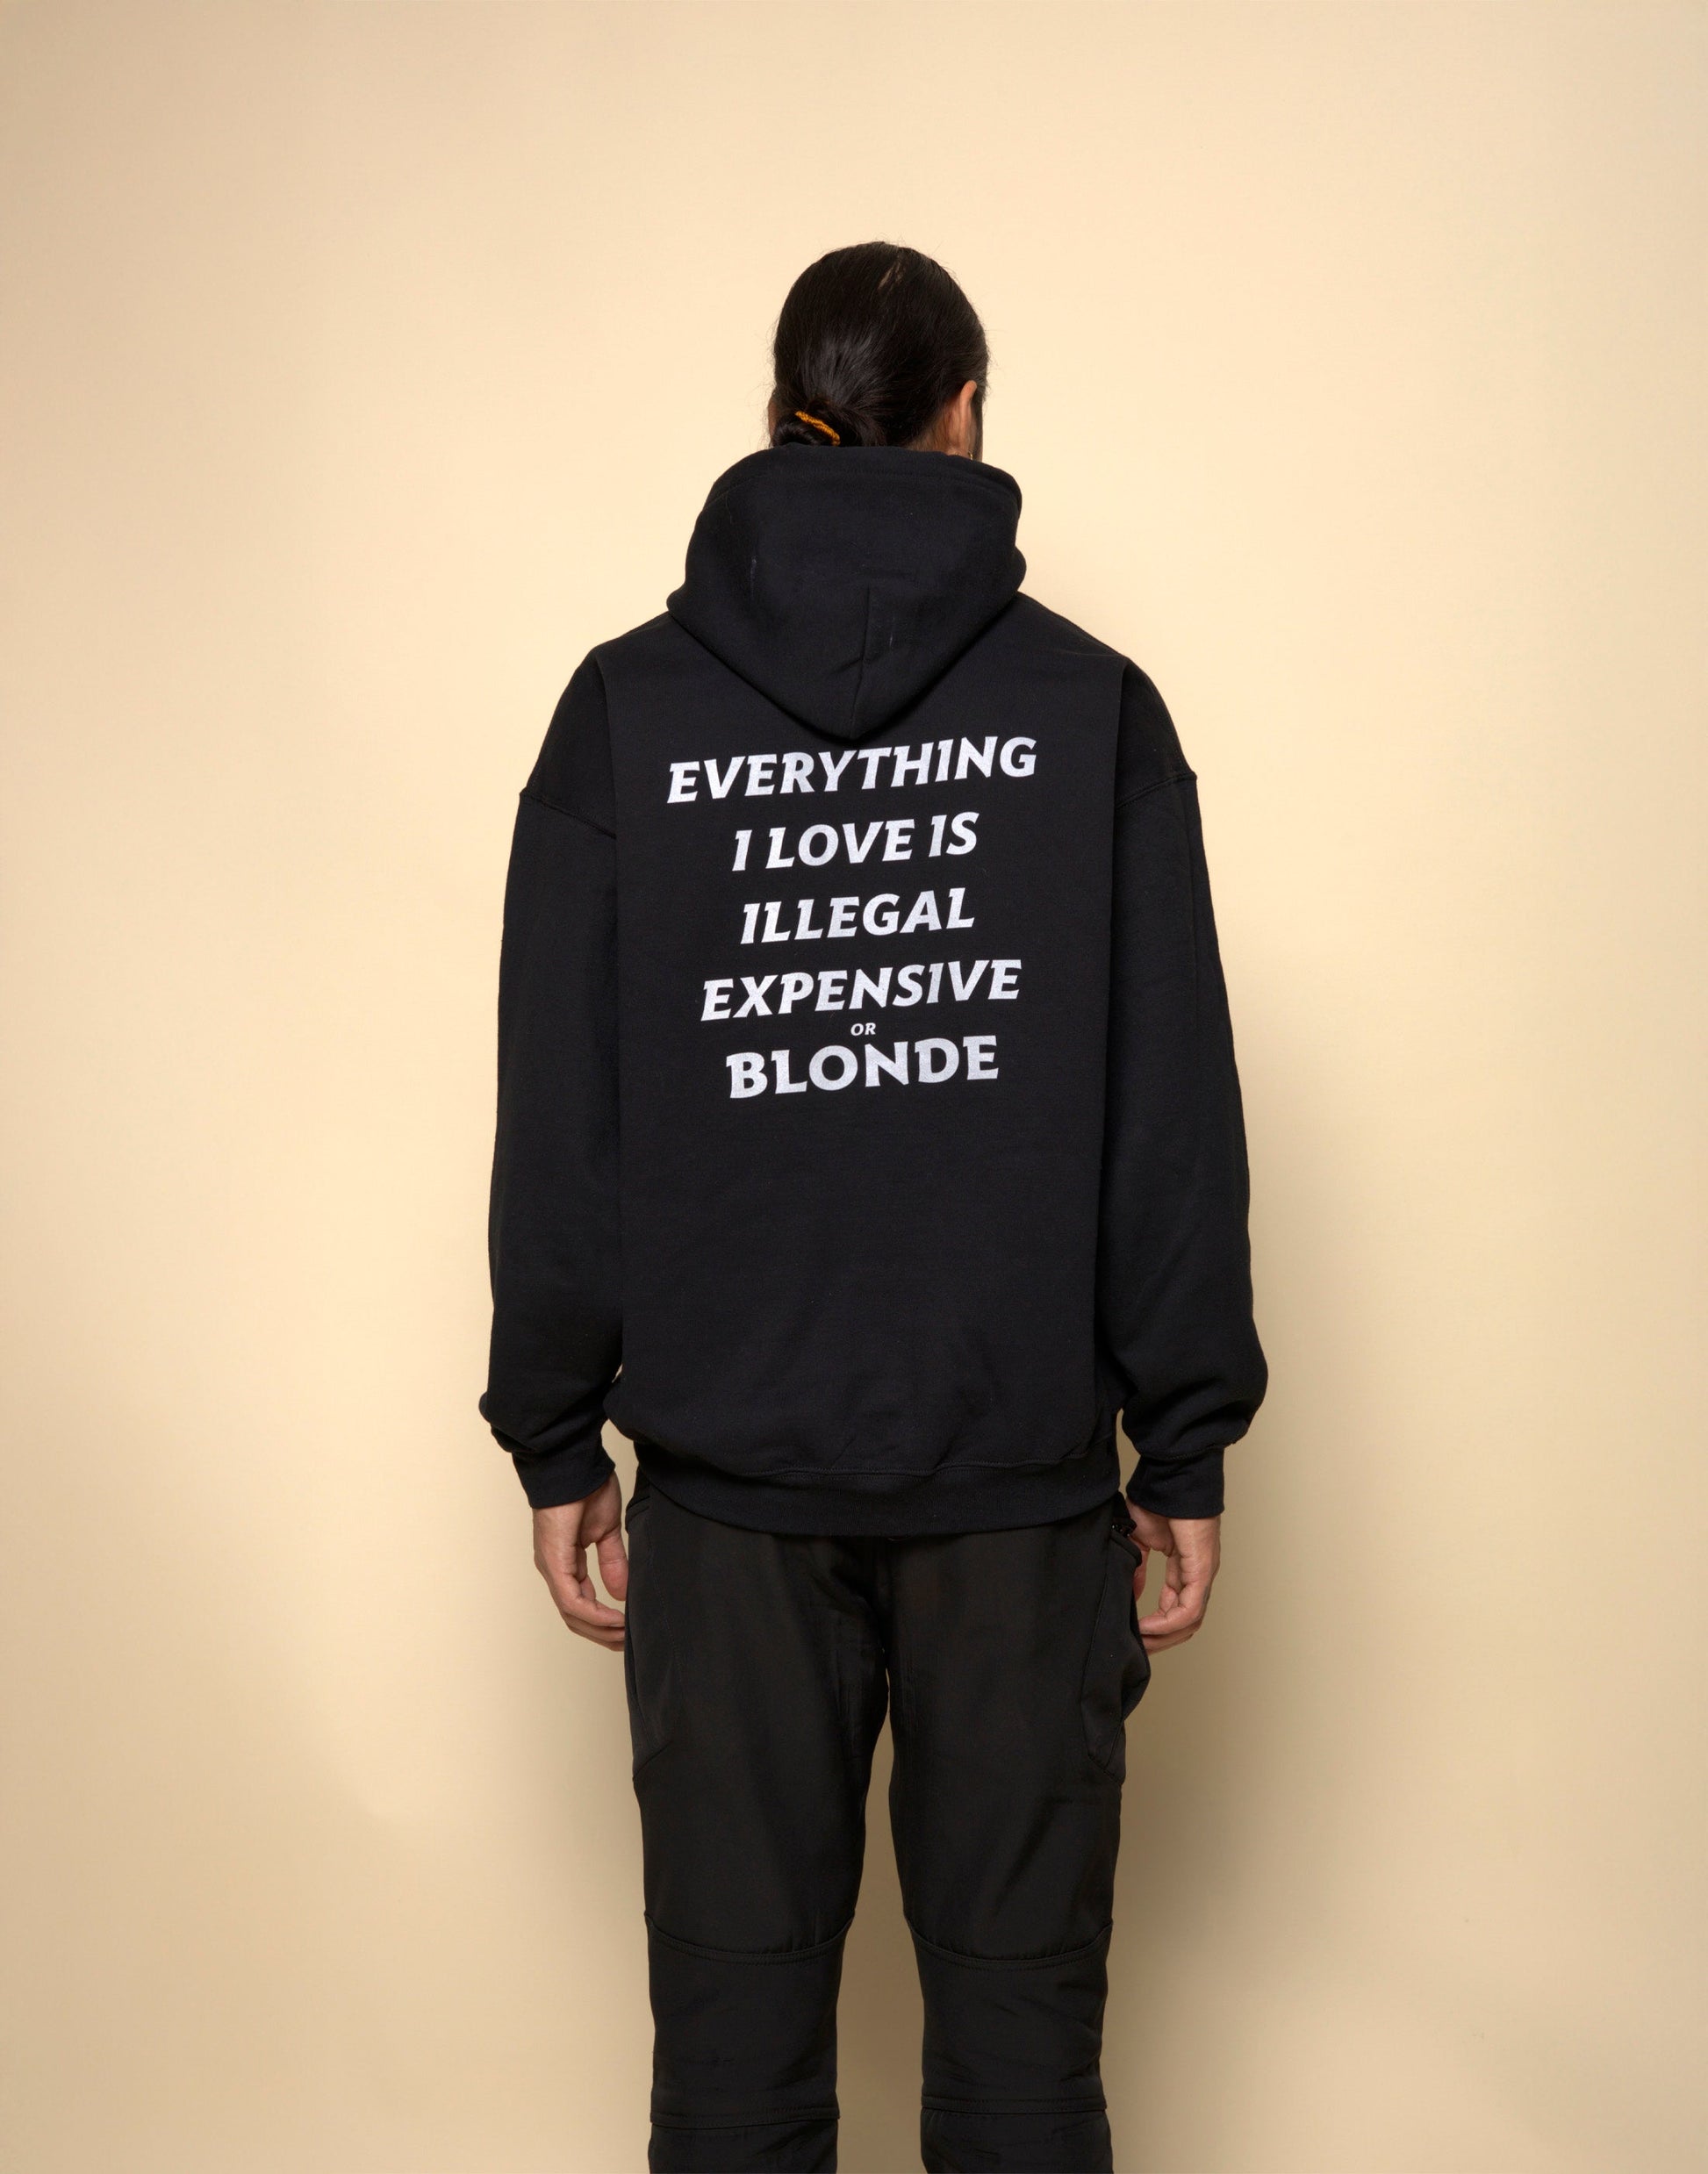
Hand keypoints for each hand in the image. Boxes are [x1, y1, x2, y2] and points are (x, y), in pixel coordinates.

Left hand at [532, 1474, 627, 1649]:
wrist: (573, 1464)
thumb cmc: (586, 1488)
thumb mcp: (606, 1531)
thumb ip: (612, 1562)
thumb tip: (620, 1592)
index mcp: (564, 1562)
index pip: (579, 1604)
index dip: (601, 1621)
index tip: (625, 1630)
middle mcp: (553, 1569)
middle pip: (573, 1617)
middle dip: (600, 1634)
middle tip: (626, 1642)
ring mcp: (551, 1567)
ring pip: (571, 1614)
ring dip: (599, 1629)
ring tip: (624, 1634)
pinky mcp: (554, 1561)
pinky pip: (571, 1600)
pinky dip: (594, 1614)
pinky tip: (614, 1619)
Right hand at [1129, 1509, 1220, 1652]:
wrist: (1170, 1479)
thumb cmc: (1158, 1500)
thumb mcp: (1141, 1539)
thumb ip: (1137, 1566)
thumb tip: (1131, 1590)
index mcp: (1185, 1567)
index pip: (1176, 1606)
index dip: (1156, 1623)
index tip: (1135, 1632)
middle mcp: (1198, 1575)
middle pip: (1186, 1620)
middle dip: (1161, 1638)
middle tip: (1139, 1646)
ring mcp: (1203, 1574)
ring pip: (1190, 1620)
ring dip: (1165, 1636)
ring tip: (1142, 1640)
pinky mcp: (1202, 1570)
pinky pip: (1190, 1608)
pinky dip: (1168, 1622)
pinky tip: (1149, 1626)